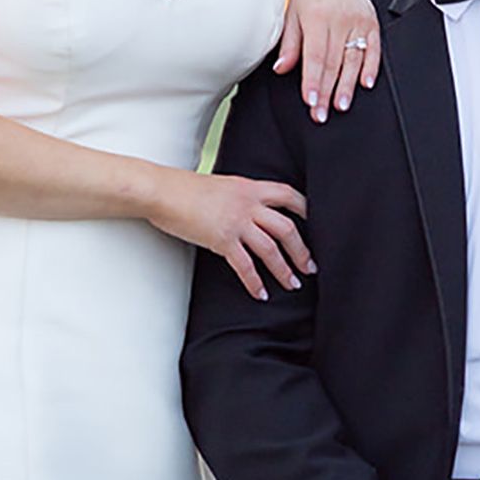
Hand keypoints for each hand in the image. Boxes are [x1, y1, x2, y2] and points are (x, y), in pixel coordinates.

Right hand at [155, 172, 312, 301]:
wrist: (163, 191)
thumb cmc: (185, 188)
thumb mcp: (222, 185)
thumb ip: (240, 196)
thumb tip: (249, 209)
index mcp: (250, 187)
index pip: (288, 194)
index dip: (306, 209)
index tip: (316, 224)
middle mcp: (248, 204)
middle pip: (287, 228)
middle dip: (302, 251)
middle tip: (310, 267)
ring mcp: (236, 222)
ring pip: (271, 249)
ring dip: (284, 270)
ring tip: (292, 284)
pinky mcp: (222, 239)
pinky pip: (245, 265)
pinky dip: (255, 282)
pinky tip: (260, 293)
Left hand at [275, 0, 380, 120]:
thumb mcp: (292, 14)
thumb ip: (289, 43)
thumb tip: (281, 69)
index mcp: (318, 16)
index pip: (315, 56)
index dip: (313, 81)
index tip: (310, 101)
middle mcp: (340, 19)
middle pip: (334, 62)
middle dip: (327, 91)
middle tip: (321, 114)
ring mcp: (359, 21)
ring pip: (354, 59)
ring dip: (347, 85)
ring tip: (341, 105)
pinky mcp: (372, 23)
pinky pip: (374, 49)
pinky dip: (370, 68)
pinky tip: (365, 85)